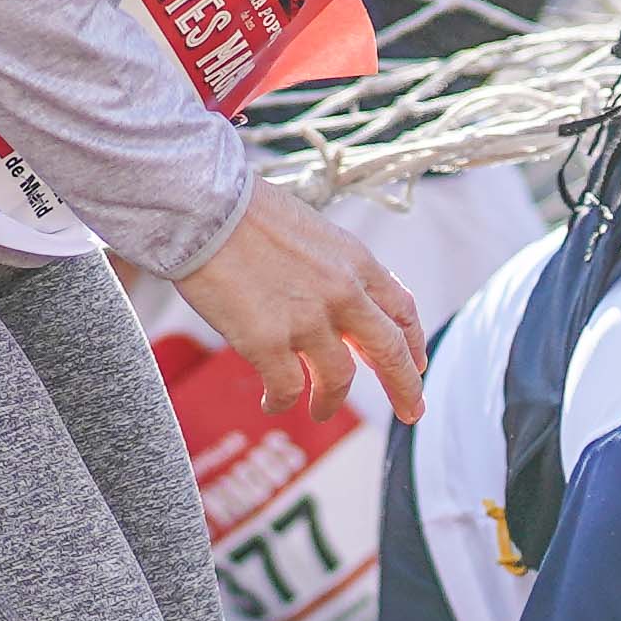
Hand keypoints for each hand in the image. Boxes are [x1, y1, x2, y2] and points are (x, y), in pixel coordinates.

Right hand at [179, 181, 424, 424]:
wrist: (205, 208)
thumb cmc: (246, 213)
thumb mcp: (313, 231)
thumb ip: (335, 268)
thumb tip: (345, 301)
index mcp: (356, 261)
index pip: (401, 310)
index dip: (413, 342)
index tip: (415, 364)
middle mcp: (342, 293)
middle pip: (389, 352)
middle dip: (404, 388)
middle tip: (411, 412)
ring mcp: (308, 321)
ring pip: (338, 380)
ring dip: (330, 403)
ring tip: (320, 412)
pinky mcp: (268, 343)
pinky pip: (288, 388)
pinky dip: (283, 401)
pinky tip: (273, 403)